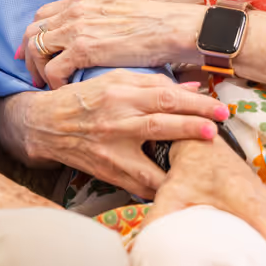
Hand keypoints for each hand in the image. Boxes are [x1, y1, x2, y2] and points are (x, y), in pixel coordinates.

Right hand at [0, 70, 229, 199]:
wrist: (45, 125)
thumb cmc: (83, 98)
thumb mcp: (112, 80)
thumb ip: (150, 83)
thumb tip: (190, 87)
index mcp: (119, 94)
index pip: (163, 96)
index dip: (194, 103)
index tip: (219, 109)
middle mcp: (116, 120)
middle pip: (163, 123)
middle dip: (196, 126)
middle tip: (220, 128)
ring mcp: (112, 149)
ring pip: (154, 159)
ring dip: (183, 161)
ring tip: (206, 159)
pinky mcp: (108, 171)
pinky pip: (141, 183)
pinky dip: (162, 184)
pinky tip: (180, 184)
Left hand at [21, 0, 202, 87]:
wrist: (173, 27)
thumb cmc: (157, 21)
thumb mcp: (123, 5)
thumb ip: (105, 11)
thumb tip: (104, 19)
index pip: (44, 14)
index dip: (36, 33)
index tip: (34, 50)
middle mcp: (74, 10)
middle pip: (32, 30)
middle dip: (28, 53)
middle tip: (32, 72)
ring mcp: (76, 28)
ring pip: (35, 49)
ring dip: (37, 69)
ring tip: (44, 84)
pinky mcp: (83, 49)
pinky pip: (52, 68)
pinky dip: (53, 81)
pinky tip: (63, 89)